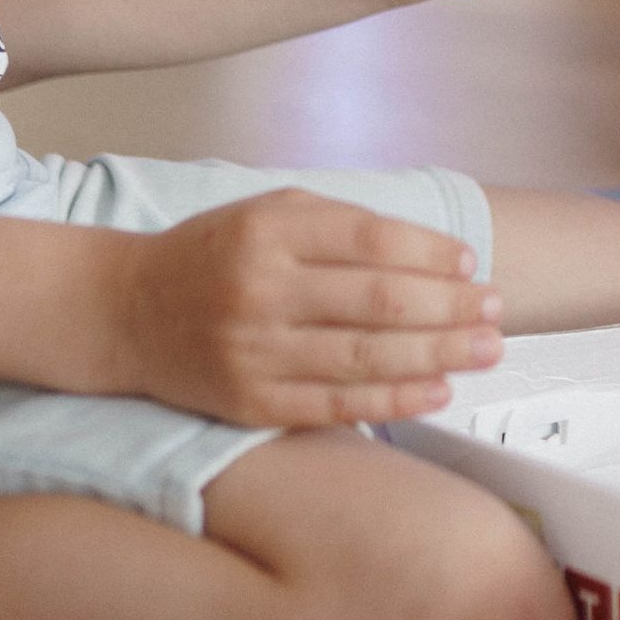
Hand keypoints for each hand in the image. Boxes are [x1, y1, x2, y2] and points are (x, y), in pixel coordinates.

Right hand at [98, 191, 503, 425]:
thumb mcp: (268, 212)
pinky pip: (336, 406)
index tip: (469, 265)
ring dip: (438, 355)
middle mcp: (262, 290)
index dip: (431, 254)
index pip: (371, 241)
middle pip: (379, 302)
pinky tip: (437, 390)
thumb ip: (341, 226)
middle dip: (450, 308)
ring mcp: (255, 352)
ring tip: (485, 349)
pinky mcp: (250, 402)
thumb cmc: (213, 255)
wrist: (123, 311)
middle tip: (495, 310)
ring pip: (366, 358)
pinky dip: (394, 401)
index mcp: (269, 231)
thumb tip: (430, 253)